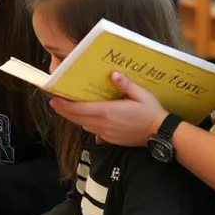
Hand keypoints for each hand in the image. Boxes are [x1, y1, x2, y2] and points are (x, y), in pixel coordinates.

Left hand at [50, 71, 168, 147]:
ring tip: (69, 109)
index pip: (79, 109)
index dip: (64, 105)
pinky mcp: (110, 140)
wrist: (161, 134)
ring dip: (75, 118)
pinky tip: (88, 119)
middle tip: (55, 103)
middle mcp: (103, 124)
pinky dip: (86, 124)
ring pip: (84, 126)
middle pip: (77, 118)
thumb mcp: (141, 94)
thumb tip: (112, 74)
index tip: (54, 99)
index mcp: (108, 112)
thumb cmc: (152, 112)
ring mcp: (106, 134)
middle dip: (64, 111)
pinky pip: (93, 132)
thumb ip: (125, 84)